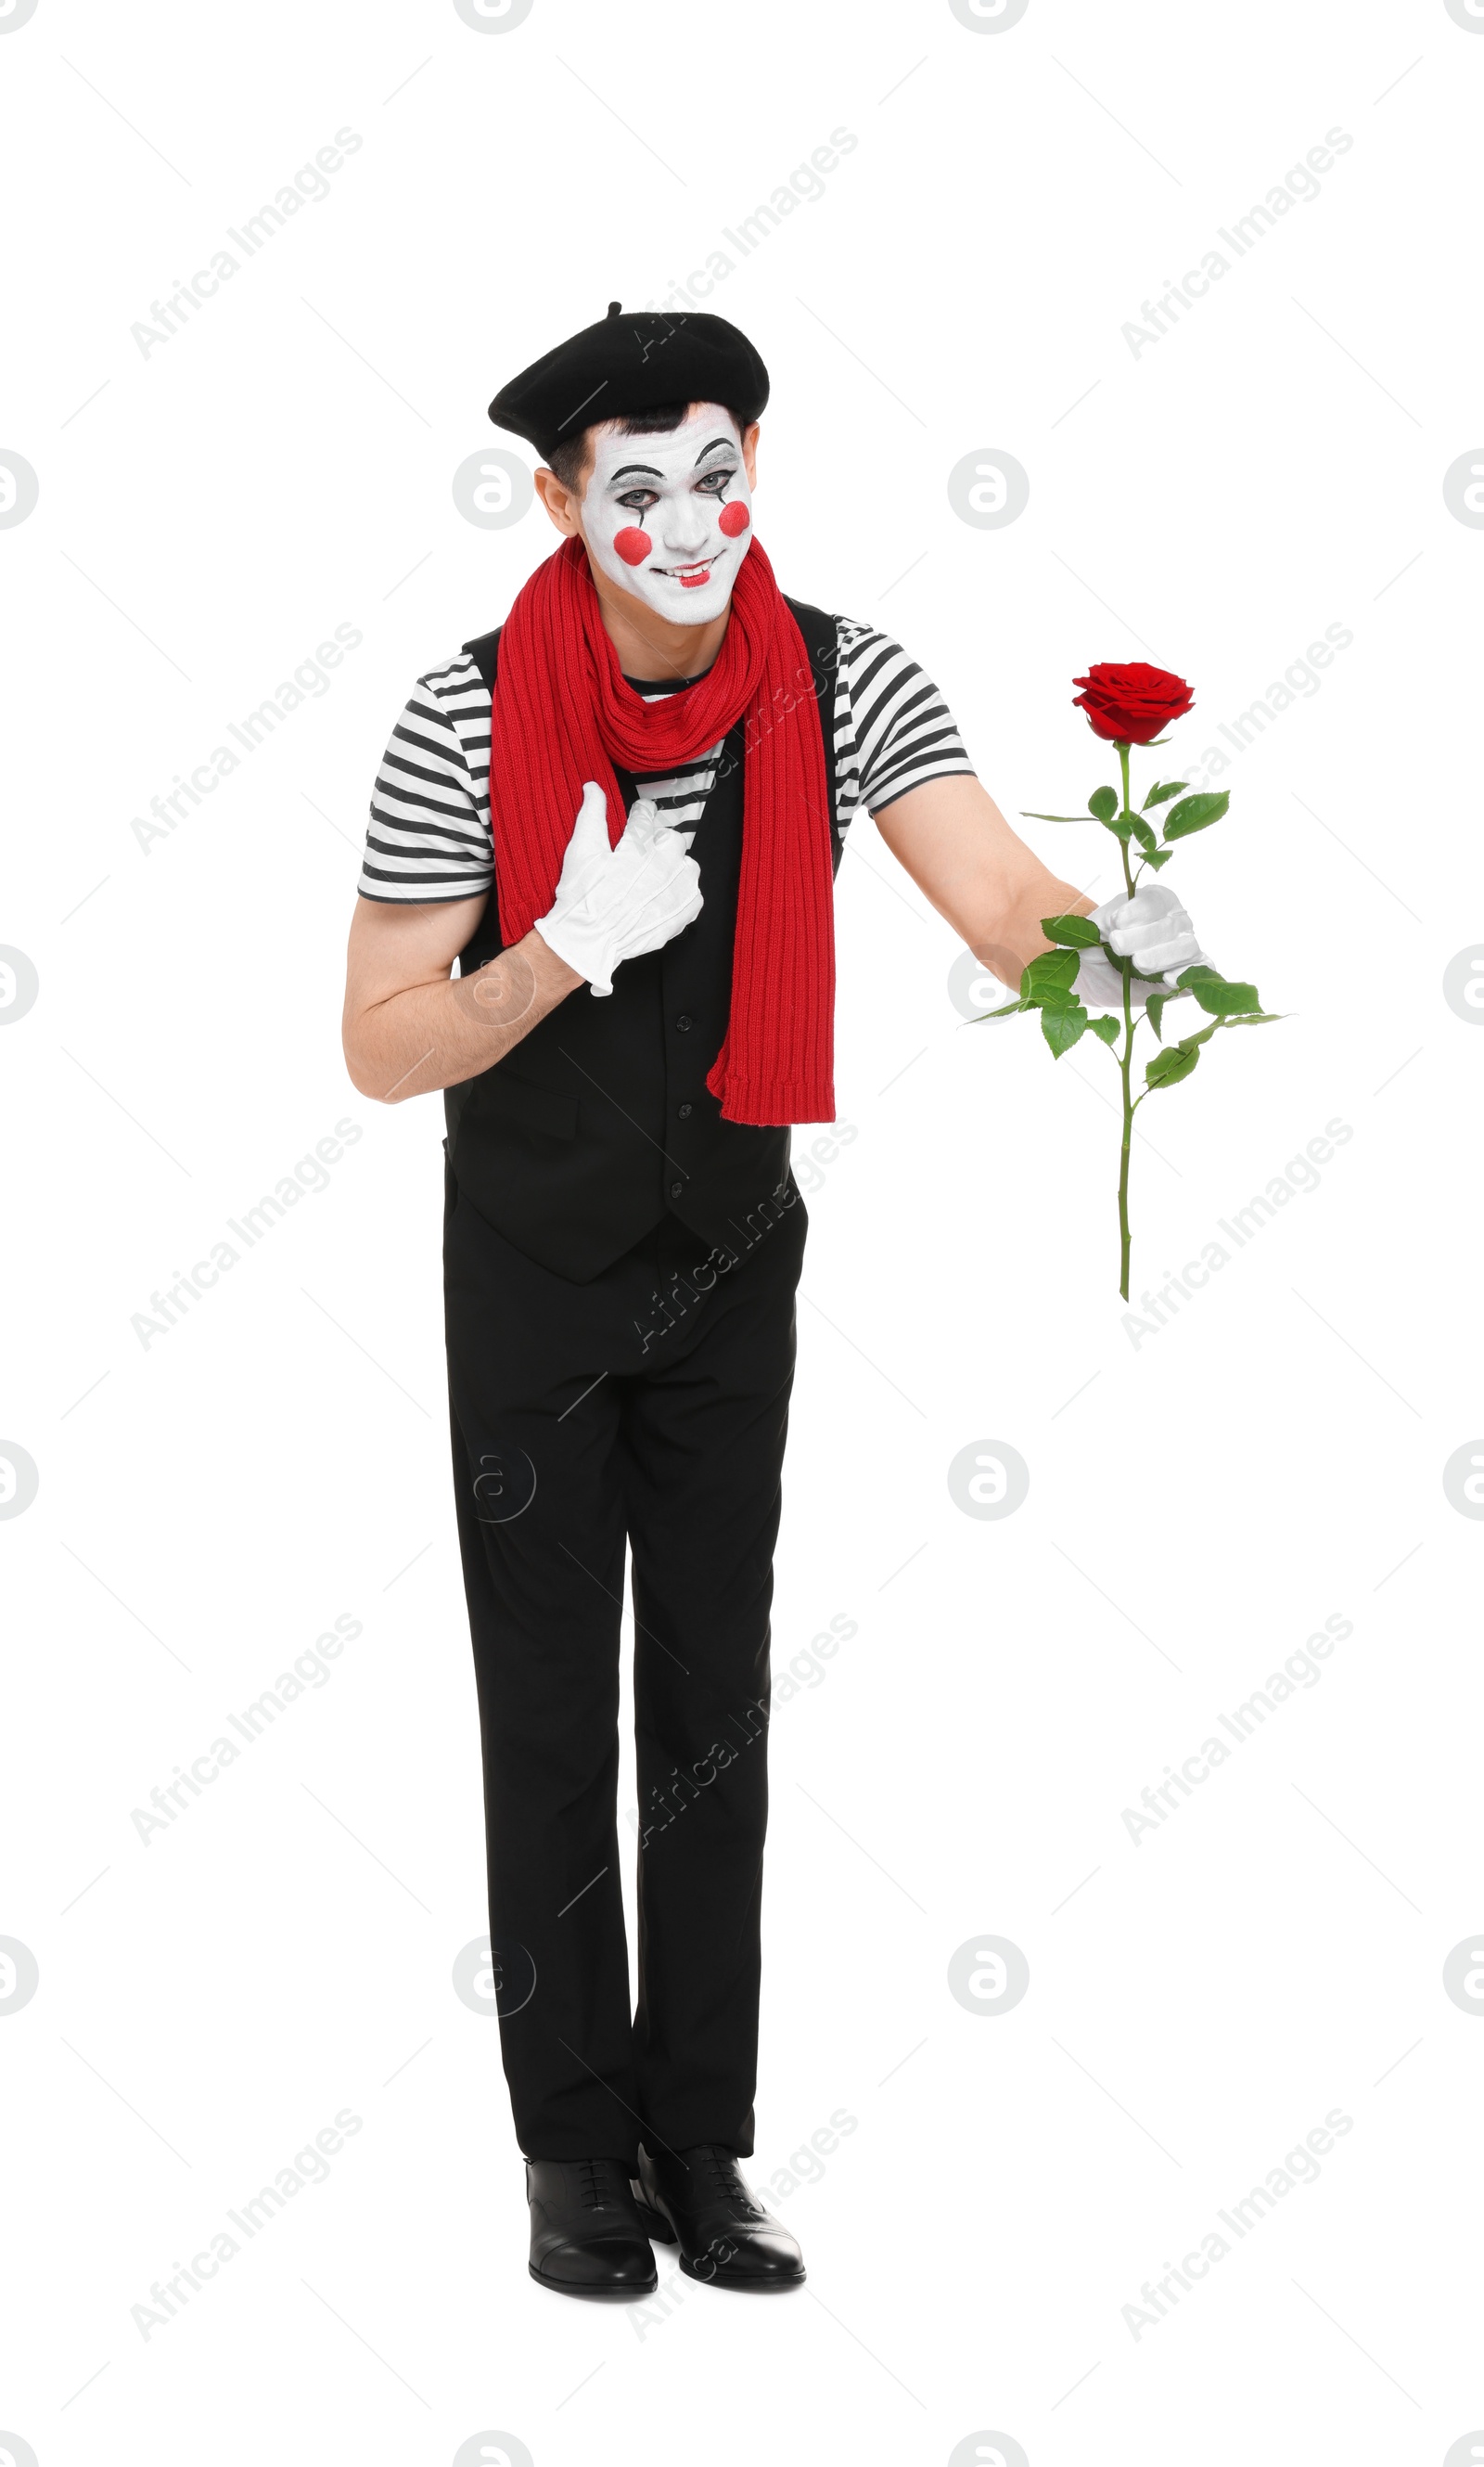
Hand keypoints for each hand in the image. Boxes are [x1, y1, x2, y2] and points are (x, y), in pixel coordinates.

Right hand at [534, 784, 702, 996]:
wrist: (588, 941)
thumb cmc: (582, 897)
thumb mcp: (581, 851)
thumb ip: (591, 815)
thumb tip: (593, 787)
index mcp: (637, 848)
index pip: (646, 818)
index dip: (642, 813)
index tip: (641, 814)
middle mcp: (662, 867)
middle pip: (673, 840)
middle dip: (660, 841)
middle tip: (645, 852)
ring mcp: (675, 893)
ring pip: (688, 867)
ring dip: (675, 866)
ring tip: (657, 875)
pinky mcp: (680, 916)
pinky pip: (694, 897)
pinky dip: (683, 894)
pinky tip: (665, 896)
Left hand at [1075, 882, 1207, 1009]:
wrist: (1092, 976)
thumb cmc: (1095, 944)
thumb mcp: (1091, 928)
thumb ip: (1103, 920)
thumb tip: (1118, 921)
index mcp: (1154, 901)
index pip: (1156, 900)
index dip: (1138, 911)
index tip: (1116, 922)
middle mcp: (1175, 920)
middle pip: (1171, 925)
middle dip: (1143, 936)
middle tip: (1117, 945)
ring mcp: (1184, 947)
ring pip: (1187, 947)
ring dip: (1161, 956)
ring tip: (1138, 963)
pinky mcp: (1188, 974)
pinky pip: (1201, 970)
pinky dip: (1188, 973)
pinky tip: (1168, 979)